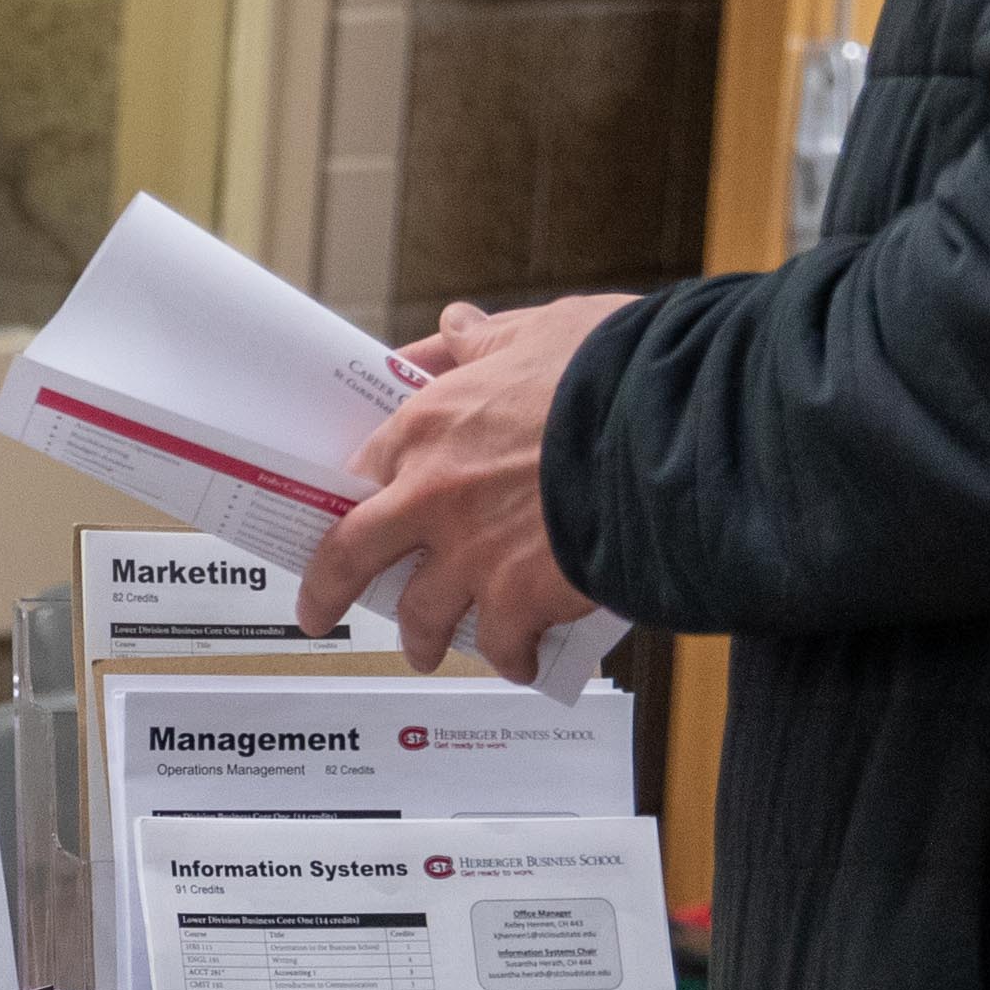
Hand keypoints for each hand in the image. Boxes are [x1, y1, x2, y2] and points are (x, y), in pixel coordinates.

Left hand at [305, 292, 642, 683]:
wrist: (671, 431)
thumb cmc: (613, 371)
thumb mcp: (541, 332)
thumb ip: (487, 343)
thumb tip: (456, 327)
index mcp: (429, 425)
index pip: (363, 468)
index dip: (355, 496)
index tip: (349, 512)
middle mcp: (433, 495)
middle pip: (352, 555)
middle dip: (329, 590)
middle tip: (318, 612)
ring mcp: (472, 554)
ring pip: (421, 615)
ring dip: (422, 639)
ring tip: (427, 652)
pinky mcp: (520, 600)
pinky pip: (502, 644)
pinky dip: (509, 658)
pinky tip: (520, 662)